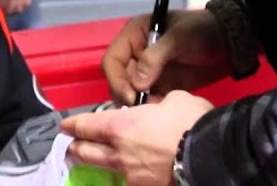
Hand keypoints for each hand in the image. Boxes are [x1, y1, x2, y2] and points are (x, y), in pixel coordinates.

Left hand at [62, 90, 212, 185]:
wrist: (211, 156)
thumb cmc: (190, 122)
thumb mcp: (174, 99)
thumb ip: (158, 105)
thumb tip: (156, 109)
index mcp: (121, 127)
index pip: (87, 125)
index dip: (73, 125)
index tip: (65, 126)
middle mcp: (119, 153)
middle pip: (87, 153)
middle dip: (76, 148)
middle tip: (73, 147)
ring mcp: (131, 177)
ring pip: (106, 171)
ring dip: (97, 165)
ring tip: (97, 163)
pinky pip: (127, 183)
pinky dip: (125, 178)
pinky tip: (129, 176)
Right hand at [102, 9, 230, 105]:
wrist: (227, 44)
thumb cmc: (200, 32)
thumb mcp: (178, 38)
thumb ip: (155, 57)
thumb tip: (137, 83)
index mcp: (134, 35)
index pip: (112, 60)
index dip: (117, 79)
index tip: (131, 96)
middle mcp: (135, 53)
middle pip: (118, 80)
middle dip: (126, 95)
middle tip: (142, 109)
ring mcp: (146, 71)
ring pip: (130, 93)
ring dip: (138, 103)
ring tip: (154, 110)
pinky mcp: (158, 85)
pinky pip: (146, 100)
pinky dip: (150, 107)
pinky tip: (161, 111)